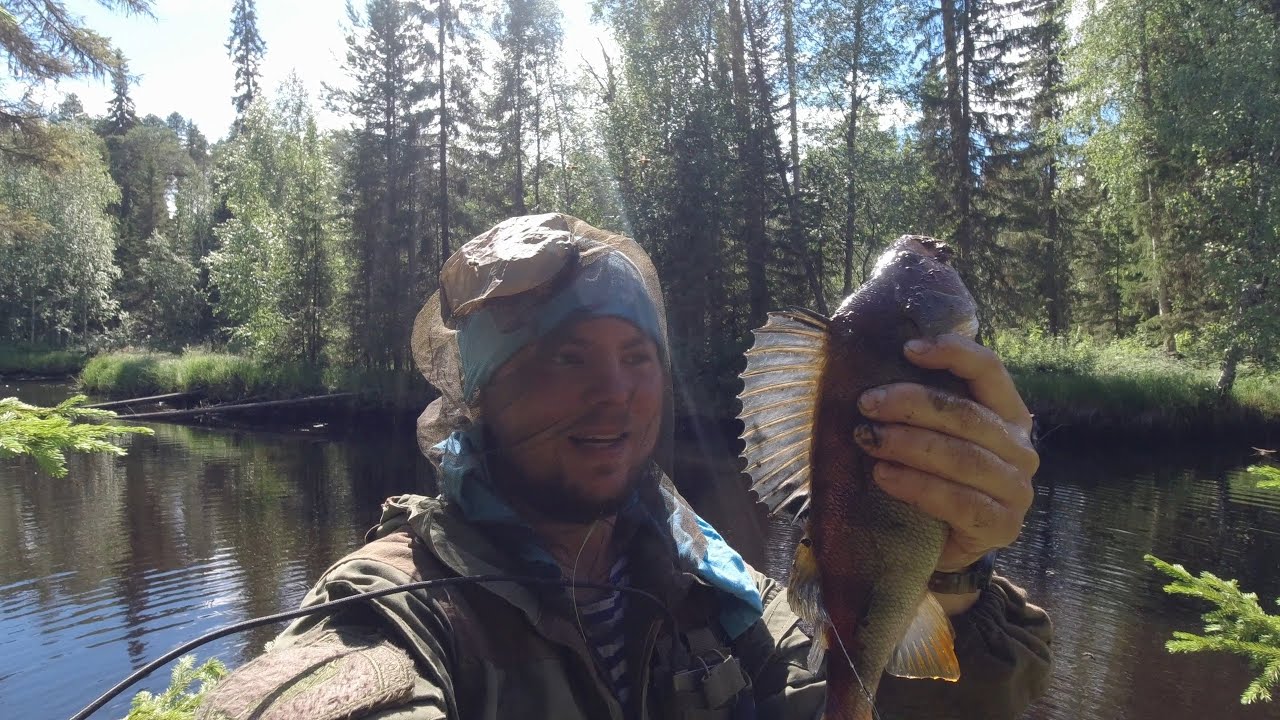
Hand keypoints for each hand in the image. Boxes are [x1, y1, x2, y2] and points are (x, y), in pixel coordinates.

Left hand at [853, 334, 1037, 575]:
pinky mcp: (1003, 526)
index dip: (953, 354)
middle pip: (966, 415)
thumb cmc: (934, 480)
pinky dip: (916, 486)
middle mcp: (1020, 449)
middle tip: (867, 403)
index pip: (990, 371)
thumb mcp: (932, 436)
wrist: (942, 546)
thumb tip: (871, 372)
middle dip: (911, 405)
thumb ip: (922, 408)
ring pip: (962, 458)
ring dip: (909, 444)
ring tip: (869, 439)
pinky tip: (884, 476)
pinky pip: (958, 501)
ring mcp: (1016, 490)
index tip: (907, 349)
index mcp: (1008, 414)